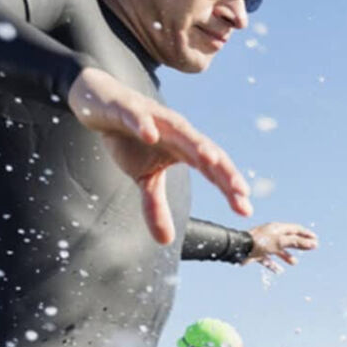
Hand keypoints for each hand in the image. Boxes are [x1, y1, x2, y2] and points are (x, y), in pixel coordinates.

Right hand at [68, 67, 251, 244]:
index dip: (229, 187)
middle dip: (224, 170)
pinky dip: (145, 124)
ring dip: (196, 144)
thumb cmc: (130, 140)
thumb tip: (165, 241)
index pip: (212, 170)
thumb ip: (156, 206)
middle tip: (241, 191)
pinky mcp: (130, 109)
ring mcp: (156, 118)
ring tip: (210, 160)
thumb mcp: (143, 177)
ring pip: (181, 130)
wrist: (101, 104)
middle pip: (206, 151)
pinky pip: (138, 117)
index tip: (245, 209)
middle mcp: (177, 132)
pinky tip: (150, 135)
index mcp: (184, 149)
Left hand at [248, 222, 318, 270]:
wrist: (238, 249)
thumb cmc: (260, 242)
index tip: (316, 239)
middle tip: (310, 249)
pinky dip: (274, 265)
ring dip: (287, 256)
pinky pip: (268, 259)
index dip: (306, 234)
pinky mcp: (257, 253)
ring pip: (279, 250)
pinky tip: (278, 271)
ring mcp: (264, 244)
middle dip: (299, 245)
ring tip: (294, 263)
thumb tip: (313, 243)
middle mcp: (271, 235)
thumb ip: (297, 242)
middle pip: (289, 239)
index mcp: (277, 228)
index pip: (295, 229)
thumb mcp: (281, 242)